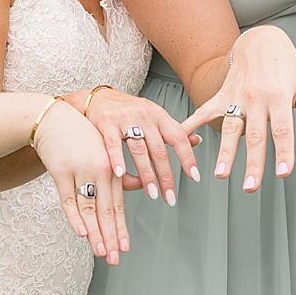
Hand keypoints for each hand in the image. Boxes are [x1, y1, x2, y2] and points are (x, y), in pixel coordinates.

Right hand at [32, 98, 125, 262]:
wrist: (54, 118)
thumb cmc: (82, 137)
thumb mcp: (104, 152)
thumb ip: (119, 174)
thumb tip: (139, 186)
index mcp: (112, 167)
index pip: (118, 205)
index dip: (120, 228)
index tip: (124, 248)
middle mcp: (99, 169)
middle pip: (106, 209)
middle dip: (111, 236)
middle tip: (114, 258)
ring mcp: (80, 170)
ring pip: (89, 207)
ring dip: (96, 232)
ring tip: (101, 252)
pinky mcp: (60, 170)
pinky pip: (67, 198)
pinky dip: (74, 216)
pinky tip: (81, 232)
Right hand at [79, 86, 201, 204]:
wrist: (98, 97)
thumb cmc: (128, 110)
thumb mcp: (154, 116)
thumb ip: (173, 130)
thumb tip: (197, 140)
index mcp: (159, 115)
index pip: (178, 137)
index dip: (187, 157)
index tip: (194, 176)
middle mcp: (145, 115)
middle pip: (159, 150)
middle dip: (166, 176)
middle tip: (170, 197)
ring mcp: (125, 118)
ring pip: (139, 150)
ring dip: (147, 175)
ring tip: (152, 192)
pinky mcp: (107, 122)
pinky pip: (113, 144)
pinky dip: (118, 160)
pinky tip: (120, 174)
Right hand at [182, 26, 295, 192]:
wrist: (261, 39)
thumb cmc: (287, 64)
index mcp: (278, 96)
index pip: (282, 130)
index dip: (283, 152)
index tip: (282, 173)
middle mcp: (256, 97)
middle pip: (255, 135)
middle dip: (252, 163)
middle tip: (250, 187)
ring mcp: (236, 96)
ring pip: (230, 128)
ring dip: (224, 153)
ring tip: (220, 174)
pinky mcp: (222, 94)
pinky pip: (205, 111)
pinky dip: (192, 124)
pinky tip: (182, 139)